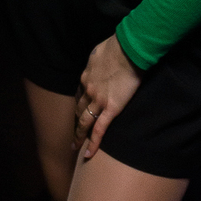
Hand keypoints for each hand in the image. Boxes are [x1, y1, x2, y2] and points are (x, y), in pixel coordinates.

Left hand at [74, 33, 141, 159]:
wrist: (128, 49)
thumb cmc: (117, 46)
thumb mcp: (101, 51)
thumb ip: (99, 60)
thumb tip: (101, 60)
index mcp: (86, 76)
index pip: (80, 94)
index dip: (79, 103)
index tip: (79, 110)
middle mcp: (88, 90)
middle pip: (79, 109)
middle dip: (75, 121)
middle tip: (72, 132)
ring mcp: (98, 101)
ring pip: (84, 121)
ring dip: (79, 135)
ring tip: (75, 145)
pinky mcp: (111, 109)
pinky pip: (99, 130)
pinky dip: (92, 143)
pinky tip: (88, 154)